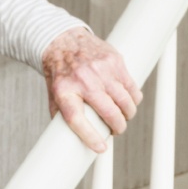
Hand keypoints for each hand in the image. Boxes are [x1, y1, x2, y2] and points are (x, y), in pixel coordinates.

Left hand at [43, 26, 139, 153]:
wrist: (63, 40)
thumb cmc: (60, 73)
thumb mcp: (53, 95)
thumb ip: (61, 116)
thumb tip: (69, 143)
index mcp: (64, 91)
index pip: (77, 119)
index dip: (90, 137)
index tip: (101, 148)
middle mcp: (83, 80)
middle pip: (109, 113)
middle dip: (118, 127)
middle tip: (116, 130)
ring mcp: (101, 70)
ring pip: (125, 102)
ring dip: (127, 115)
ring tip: (123, 116)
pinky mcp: (115, 61)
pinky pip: (132, 88)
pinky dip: (133, 99)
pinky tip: (128, 101)